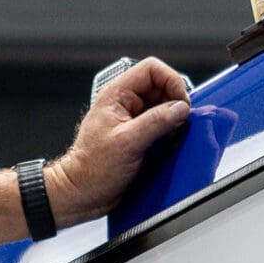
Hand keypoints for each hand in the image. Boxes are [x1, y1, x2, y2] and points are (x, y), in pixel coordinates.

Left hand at [44, 58, 192, 225]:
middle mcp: (125, 103)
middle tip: (178, 123)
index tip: (181, 103)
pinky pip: (162, 126)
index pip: (152, 69)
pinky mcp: (139, 136)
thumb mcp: (127, 142)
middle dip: (175, 103)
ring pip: (164, 107)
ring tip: (169, 136)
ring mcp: (133, 120)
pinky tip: (165, 146)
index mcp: (117, 95)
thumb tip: (180, 108)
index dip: (171, 81)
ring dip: (173, 120)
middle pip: (162, 87)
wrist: (83, 193)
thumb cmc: (92, 169)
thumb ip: (156, 122)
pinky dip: (169, 133)